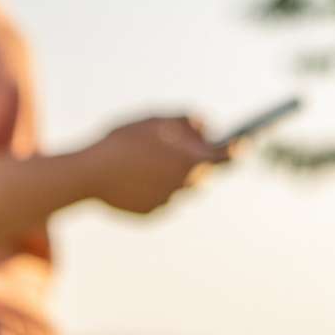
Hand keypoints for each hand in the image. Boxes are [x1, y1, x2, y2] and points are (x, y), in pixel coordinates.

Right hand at [80, 114, 228, 215]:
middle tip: (180, 147)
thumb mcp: (154, 120)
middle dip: (194, 160)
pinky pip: (157, 198)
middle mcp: (184, 187)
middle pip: (200, 173)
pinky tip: (133, 176)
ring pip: (177, 187)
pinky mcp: (150, 214)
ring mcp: (167, 203)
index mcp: (191, 162)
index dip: (237, 149)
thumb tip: (205, 126)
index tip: (245, 143)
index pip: (225, 157)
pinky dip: (150, 187)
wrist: (89, 174)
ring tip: (146, 159)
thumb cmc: (123, 142)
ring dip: (170, 174)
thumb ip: (185, 120)